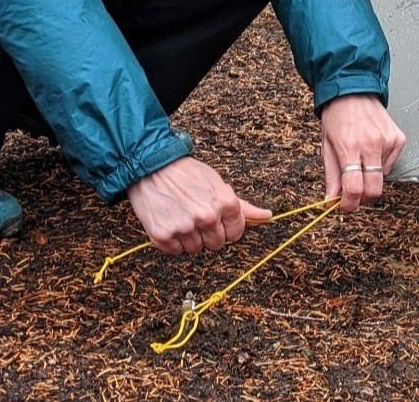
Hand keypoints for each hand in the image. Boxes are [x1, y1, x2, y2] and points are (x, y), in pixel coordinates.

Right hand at [125, 156, 270, 254]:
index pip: (236, 233)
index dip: (225, 227)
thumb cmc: (186, 173)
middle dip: (208, 233)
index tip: (214, 217)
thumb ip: (243, 206)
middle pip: (216, 244)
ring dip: (189, 237)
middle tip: (195, 215)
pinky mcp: (163, 236)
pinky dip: (172, 241)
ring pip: (196, 249)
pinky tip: (169, 221)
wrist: (150, 166)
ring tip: (180, 215)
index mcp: (226, 203)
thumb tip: (268, 216)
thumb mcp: (218, 184)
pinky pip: (175, 251)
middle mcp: (207, 217)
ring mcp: (185, 228)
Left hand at [320, 94, 406, 212]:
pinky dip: (381, 164)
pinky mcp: (399, 139)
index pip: (354, 187)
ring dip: (371, 176)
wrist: (353, 90)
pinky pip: (391, 164)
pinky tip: (372, 150)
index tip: (346, 206)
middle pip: (374, 190)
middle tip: (355, 193)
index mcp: (349, 146)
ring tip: (361, 159)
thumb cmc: (337, 116)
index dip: (350, 204)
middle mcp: (371, 144)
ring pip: (383, 178)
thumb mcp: (327, 145)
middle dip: (363, 198)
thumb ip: (331, 175)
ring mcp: (388, 141)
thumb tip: (331, 200)